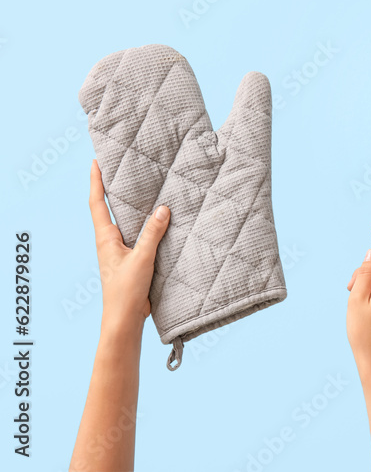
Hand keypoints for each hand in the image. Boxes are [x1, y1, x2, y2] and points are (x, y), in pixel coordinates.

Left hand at [89, 160, 169, 334]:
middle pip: (111, 209)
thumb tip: (162, 208)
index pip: (97, 203)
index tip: (96, 161)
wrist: (125, 319)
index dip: (96, 181)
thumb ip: (152, 233)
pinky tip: (162, 220)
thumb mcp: (142, 259)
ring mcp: (121, 250)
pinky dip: (149, 224)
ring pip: (128, 222)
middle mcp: (111, 241)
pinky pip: (141, 235)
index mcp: (106, 238)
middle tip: (125, 168)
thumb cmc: (126, 291)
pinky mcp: (133, 259)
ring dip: (135, 207)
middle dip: (115, 189)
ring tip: (146, 188)